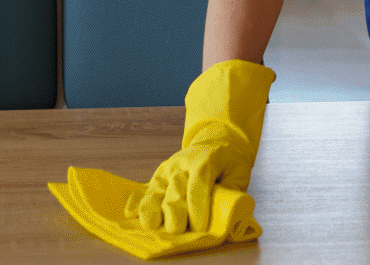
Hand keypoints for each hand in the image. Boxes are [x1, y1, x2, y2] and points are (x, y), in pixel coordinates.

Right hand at [126, 59, 274, 232]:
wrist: (215, 140)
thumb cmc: (229, 160)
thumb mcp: (240, 171)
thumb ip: (233, 191)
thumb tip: (227, 213)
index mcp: (205, 160)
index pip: (198, 183)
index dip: (197, 206)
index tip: (199, 227)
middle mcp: (182, 164)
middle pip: (175, 190)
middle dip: (174, 213)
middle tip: (176, 230)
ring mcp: (167, 170)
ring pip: (156, 190)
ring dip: (152, 209)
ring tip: (151, 225)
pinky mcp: (158, 176)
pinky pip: (144, 189)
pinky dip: (136, 201)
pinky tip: (130, 213)